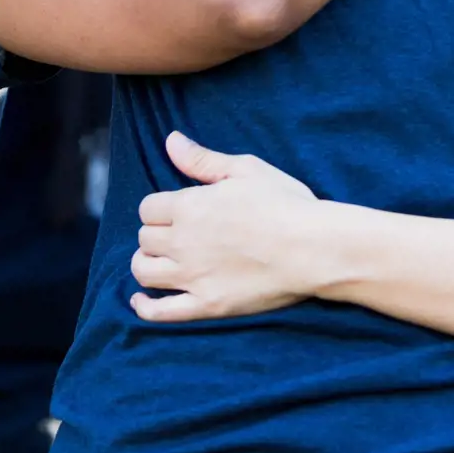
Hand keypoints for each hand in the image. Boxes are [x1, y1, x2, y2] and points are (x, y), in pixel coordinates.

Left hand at [131, 131, 323, 323]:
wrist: (313, 248)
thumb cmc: (285, 204)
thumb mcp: (246, 170)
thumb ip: (202, 159)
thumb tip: (170, 140)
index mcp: (189, 206)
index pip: (148, 208)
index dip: (159, 208)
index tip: (175, 211)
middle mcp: (182, 241)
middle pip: (144, 238)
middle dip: (155, 233)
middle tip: (175, 234)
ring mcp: (192, 276)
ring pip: (144, 271)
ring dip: (146, 263)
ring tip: (161, 260)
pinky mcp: (206, 305)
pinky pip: (160, 312)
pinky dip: (144, 307)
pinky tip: (140, 301)